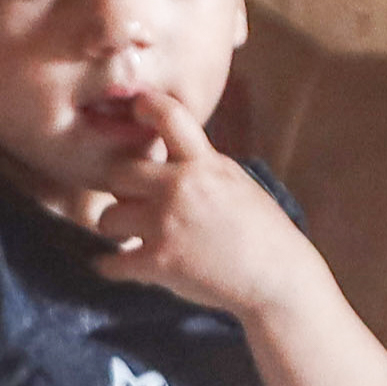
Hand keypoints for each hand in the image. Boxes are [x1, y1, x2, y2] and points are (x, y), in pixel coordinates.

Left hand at [83, 84, 329, 322]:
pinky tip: (117, 267)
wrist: (279, 279)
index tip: (135, 109)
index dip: (145, 106)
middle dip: (120, 190)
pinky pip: (113, 263)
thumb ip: (200, 168)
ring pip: (107, 217)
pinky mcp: (160, 262)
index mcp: (205, 164)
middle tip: (129, 203)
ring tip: (127, 236)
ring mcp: (168, 224)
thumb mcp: (235, 183)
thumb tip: (168, 158)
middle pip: (119, 172)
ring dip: (114, 228)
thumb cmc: (263, 233)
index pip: (170, 117)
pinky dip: (112, 267)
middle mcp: (181, 187)